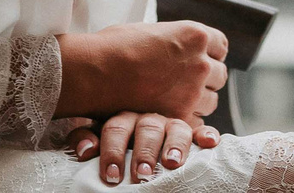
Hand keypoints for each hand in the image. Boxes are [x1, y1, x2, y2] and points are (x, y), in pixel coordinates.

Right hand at [54, 21, 227, 126]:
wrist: (96, 71)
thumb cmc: (115, 47)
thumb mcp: (151, 31)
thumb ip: (172, 40)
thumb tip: (174, 46)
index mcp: (194, 35)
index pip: (220, 46)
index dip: (210, 53)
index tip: (199, 59)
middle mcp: (200, 63)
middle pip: (219, 75)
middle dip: (206, 79)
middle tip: (186, 83)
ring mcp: (192, 92)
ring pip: (211, 101)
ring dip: (198, 101)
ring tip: (175, 101)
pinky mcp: (179, 116)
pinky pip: (197, 123)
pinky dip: (188, 121)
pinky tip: (170, 115)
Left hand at [60, 112, 219, 184]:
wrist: (135, 134)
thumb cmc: (116, 141)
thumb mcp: (99, 138)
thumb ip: (87, 140)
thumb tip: (83, 151)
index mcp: (123, 118)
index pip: (116, 128)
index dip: (113, 151)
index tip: (112, 175)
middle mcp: (149, 119)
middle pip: (147, 129)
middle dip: (145, 152)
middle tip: (141, 174)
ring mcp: (171, 125)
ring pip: (176, 128)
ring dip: (175, 145)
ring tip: (172, 162)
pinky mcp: (191, 134)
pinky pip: (202, 130)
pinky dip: (206, 135)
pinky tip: (210, 143)